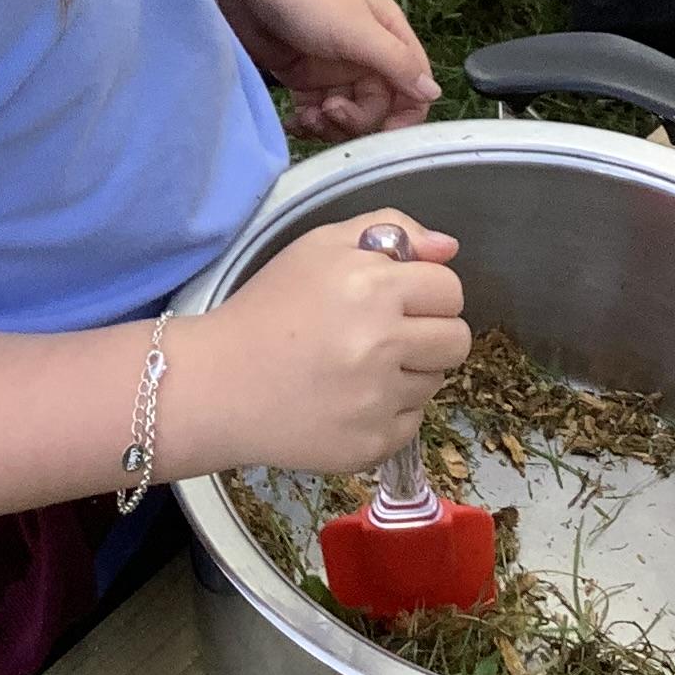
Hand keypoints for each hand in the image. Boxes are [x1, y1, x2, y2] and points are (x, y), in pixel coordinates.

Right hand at [177, 213, 471, 473]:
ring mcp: (379, 401)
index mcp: (372, 286)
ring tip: (356, 368)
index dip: (426, 291)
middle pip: (457, 340)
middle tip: (386, 335)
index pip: (450, 289)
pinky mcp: (372, 445)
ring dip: (408, 373)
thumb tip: (448, 248)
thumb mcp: (319, 247)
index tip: (396, 299)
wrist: (217, 384)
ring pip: (435, 382)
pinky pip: (410, 422)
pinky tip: (346, 400)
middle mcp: (382, 345)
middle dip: (430, 333)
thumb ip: (389, 229)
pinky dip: (387, 412)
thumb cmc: (268, 308)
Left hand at [208, 0, 437, 137]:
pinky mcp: (302, 77)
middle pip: (379, 106)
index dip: (406, 113)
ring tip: (306, 118)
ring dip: (330, 125)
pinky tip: (293, 122)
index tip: (387, 134)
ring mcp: (333, 66)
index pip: (413, 83)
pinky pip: (316, 112)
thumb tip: (435, 95)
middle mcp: (365, 52)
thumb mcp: (356, 29)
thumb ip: (396, 63)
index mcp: (388, 33)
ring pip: (347, 114)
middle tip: (330, 112)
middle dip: (357, 119)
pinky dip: (308, 123)